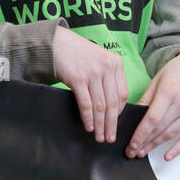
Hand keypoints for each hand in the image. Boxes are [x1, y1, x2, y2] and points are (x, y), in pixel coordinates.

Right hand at [53, 26, 127, 144]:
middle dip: (111, 124)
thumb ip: (108, 77)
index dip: (119, 112)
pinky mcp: (78, 78)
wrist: (56, 42)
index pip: (123, 94)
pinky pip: (86, 104)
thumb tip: (112, 107)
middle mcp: (107, 67)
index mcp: (115, 63)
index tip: (115, 123)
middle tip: (110, 137)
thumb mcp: (99, 60)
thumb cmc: (77, 53)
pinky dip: (88, 118)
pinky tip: (89, 127)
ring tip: (99, 136)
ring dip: (100, 124)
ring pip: (100, 106)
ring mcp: (92, 73)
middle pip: (113, 102)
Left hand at [127, 49, 179, 160]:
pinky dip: (177, 149)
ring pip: (171, 134)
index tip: (131, 144)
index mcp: (168, 93)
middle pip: (160, 129)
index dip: (140, 134)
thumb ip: (145, 99)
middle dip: (144, 143)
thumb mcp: (156, 80)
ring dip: (155, 146)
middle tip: (132, 152)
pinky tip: (166, 157)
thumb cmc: (175, 71)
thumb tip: (133, 117)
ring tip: (142, 153)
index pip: (152, 119)